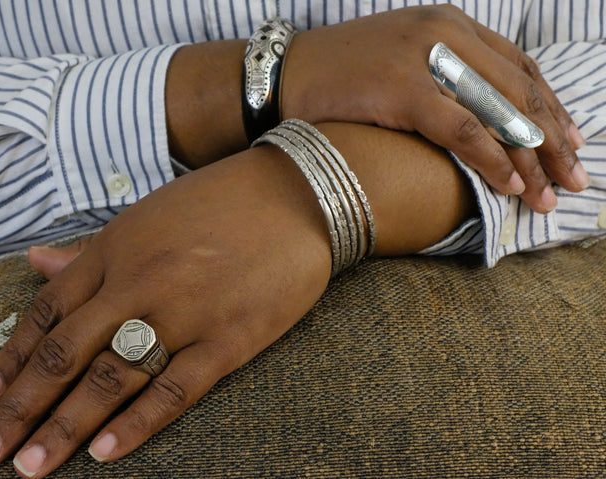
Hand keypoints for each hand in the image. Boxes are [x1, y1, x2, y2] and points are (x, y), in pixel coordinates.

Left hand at [0, 146, 332, 477]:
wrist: (296, 193)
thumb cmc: (219, 203)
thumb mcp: (145, 216)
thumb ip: (90, 250)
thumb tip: (34, 262)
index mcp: (116, 248)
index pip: (48, 311)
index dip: (13, 357)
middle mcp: (139, 281)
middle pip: (67, 353)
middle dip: (23, 407)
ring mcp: (184, 312)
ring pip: (112, 378)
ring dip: (65, 427)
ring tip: (30, 466)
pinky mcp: (229, 338)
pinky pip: (175, 389)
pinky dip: (137, 424)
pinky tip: (103, 454)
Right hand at [282, 4, 588, 212]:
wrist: (284, 75)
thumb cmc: (339, 75)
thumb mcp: (401, 60)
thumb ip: (444, 74)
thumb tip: (480, 114)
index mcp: (449, 22)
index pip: (518, 67)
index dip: (550, 108)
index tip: (569, 143)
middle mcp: (445, 31)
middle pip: (519, 89)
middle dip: (552, 140)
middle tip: (574, 178)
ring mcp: (425, 57)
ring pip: (498, 110)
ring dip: (531, 157)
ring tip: (549, 194)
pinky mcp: (403, 87)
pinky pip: (463, 129)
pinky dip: (492, 159)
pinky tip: (510, 186)